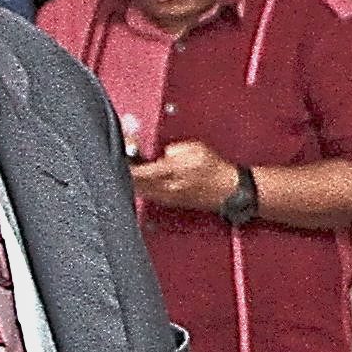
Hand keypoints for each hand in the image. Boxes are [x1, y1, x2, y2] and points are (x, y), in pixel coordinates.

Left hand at [128, 140, 244, 213]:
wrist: (228, 190)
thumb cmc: (215, 170)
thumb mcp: (196, 148)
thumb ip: (175, 148)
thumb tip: (161, 152)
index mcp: (172, 171)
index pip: (139, 170)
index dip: (127, 162)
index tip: (123, 153)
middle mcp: (167, 187)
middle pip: (134, 182)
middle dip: (127, 170)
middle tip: (125, 159)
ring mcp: (166, 197)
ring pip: (139, 190)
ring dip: (133, 180)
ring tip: (134, 168)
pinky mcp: (168, 202)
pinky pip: (148, 194)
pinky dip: (142, 187)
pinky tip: (144, 179)